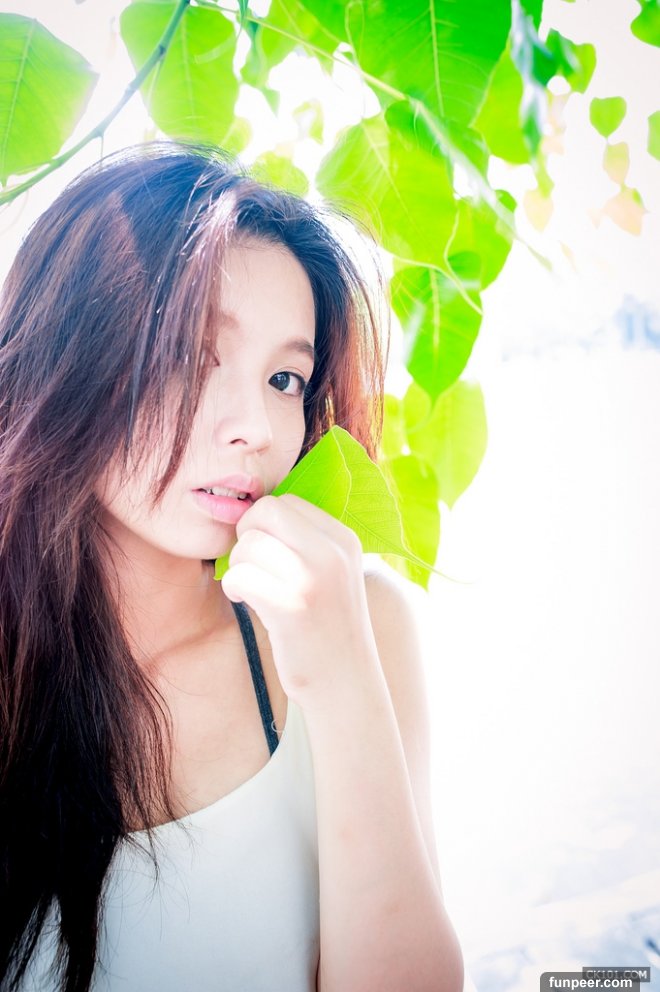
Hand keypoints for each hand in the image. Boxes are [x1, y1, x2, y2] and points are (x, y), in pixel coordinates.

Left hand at [221, 494, 380, 705]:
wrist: (346, 683)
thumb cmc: (328, 626)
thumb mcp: (334, 573)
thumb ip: (307, 541)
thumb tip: (255, 513)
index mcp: (344, 539)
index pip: (286, 501)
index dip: (264, 523)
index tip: (267, 552)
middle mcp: (333, 553)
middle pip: (265, 512)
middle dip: (247, 535)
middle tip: (252, 565)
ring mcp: (313, 579)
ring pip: (248, 544)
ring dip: (238, 566)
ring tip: (251, 588)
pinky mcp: (292, 608)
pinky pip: (240, 575)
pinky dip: (234, 587)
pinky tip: (245, 601)